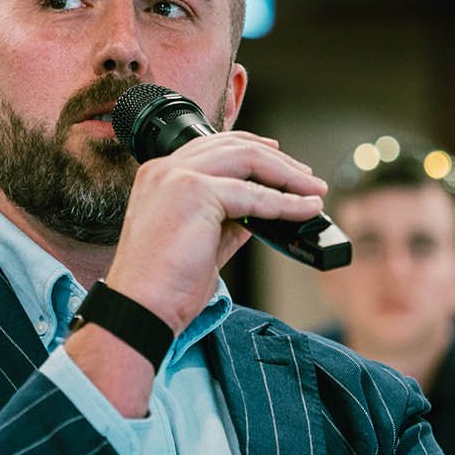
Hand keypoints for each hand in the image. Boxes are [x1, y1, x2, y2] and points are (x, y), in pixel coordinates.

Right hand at [105, 129, 325, 333]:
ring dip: (288, 175)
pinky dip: (286, 203)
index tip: (282, 160)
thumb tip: (264, 207)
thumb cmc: (162, 284)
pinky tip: (305, 209)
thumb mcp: (202, 239)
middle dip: (278, 161)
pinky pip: (253, 194)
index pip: (214, 147)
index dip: (253, 149)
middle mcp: (165, 169)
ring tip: (313, 191)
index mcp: (160, 176)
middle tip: (308, 180)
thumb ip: (228, 217)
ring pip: (247, 159)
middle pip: (234, 146)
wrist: (142, 308)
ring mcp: (178, 177)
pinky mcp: (194, 193)